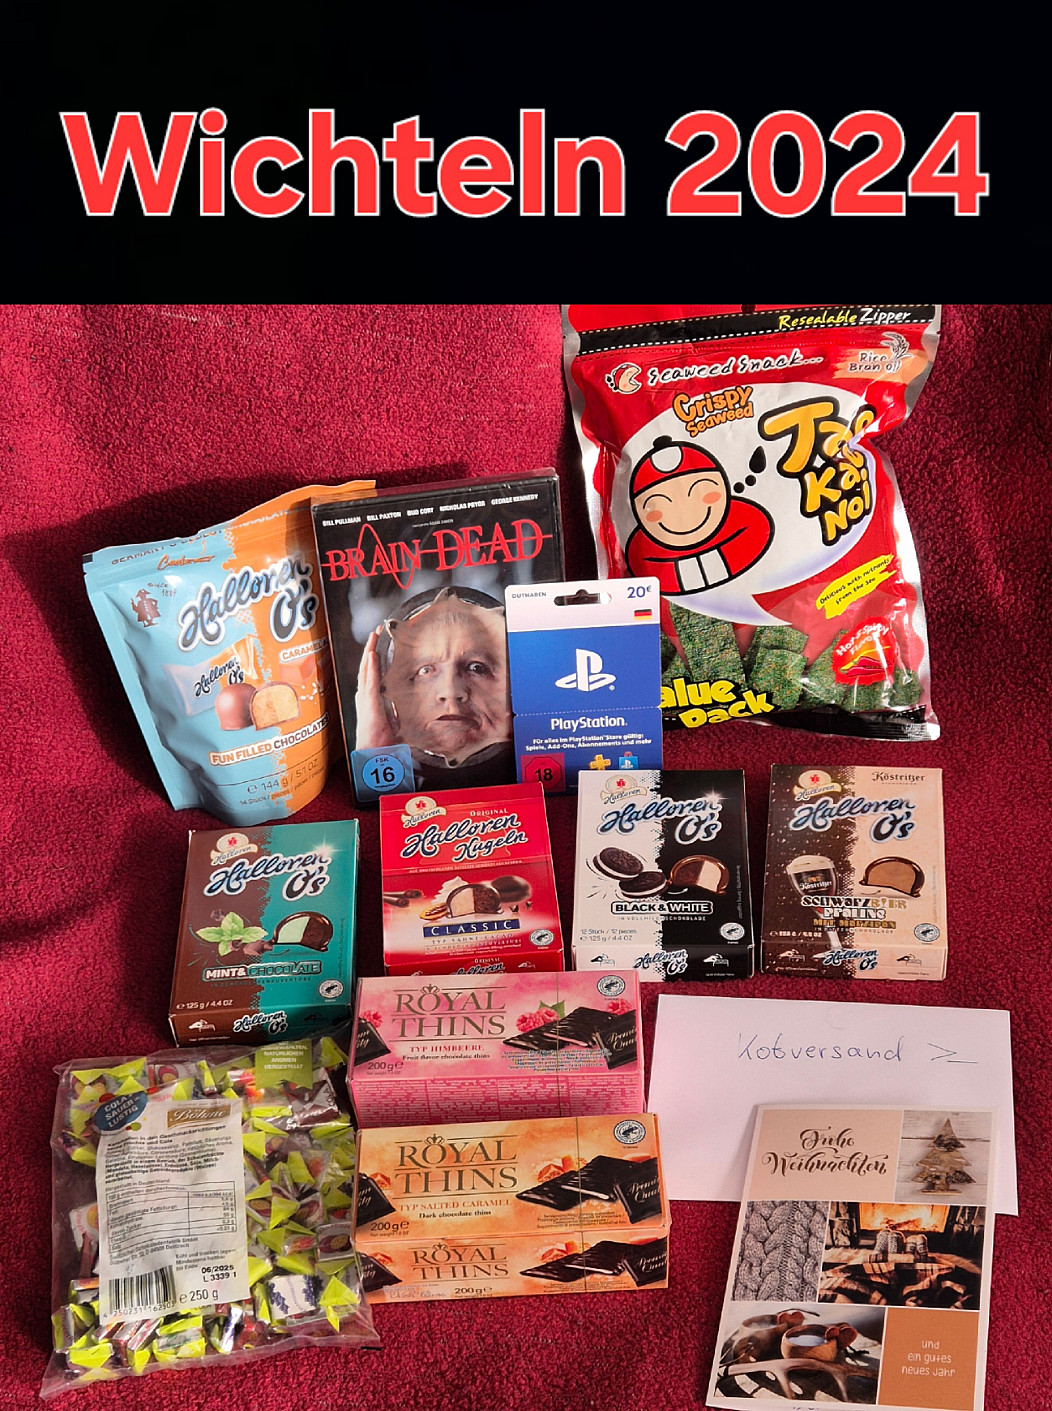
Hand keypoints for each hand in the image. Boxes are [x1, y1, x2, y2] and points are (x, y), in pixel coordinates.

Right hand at [355, 628, 396, 748]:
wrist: (372, 755)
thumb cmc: (381, 743)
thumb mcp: (392, 725)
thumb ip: (396, 717)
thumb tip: (405, 715)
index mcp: (369, 700)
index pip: (370, 674)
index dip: (373, 658)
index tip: (377, 644)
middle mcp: (364, 696)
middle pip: (366, 666)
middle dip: (371, 647)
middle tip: (376, 631)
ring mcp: (365, 698)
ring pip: (366, 669)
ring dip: (370, 650)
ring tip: (374, 635)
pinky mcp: (369, 703)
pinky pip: (370, 681)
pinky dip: (370, 666)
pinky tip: (372, 654)